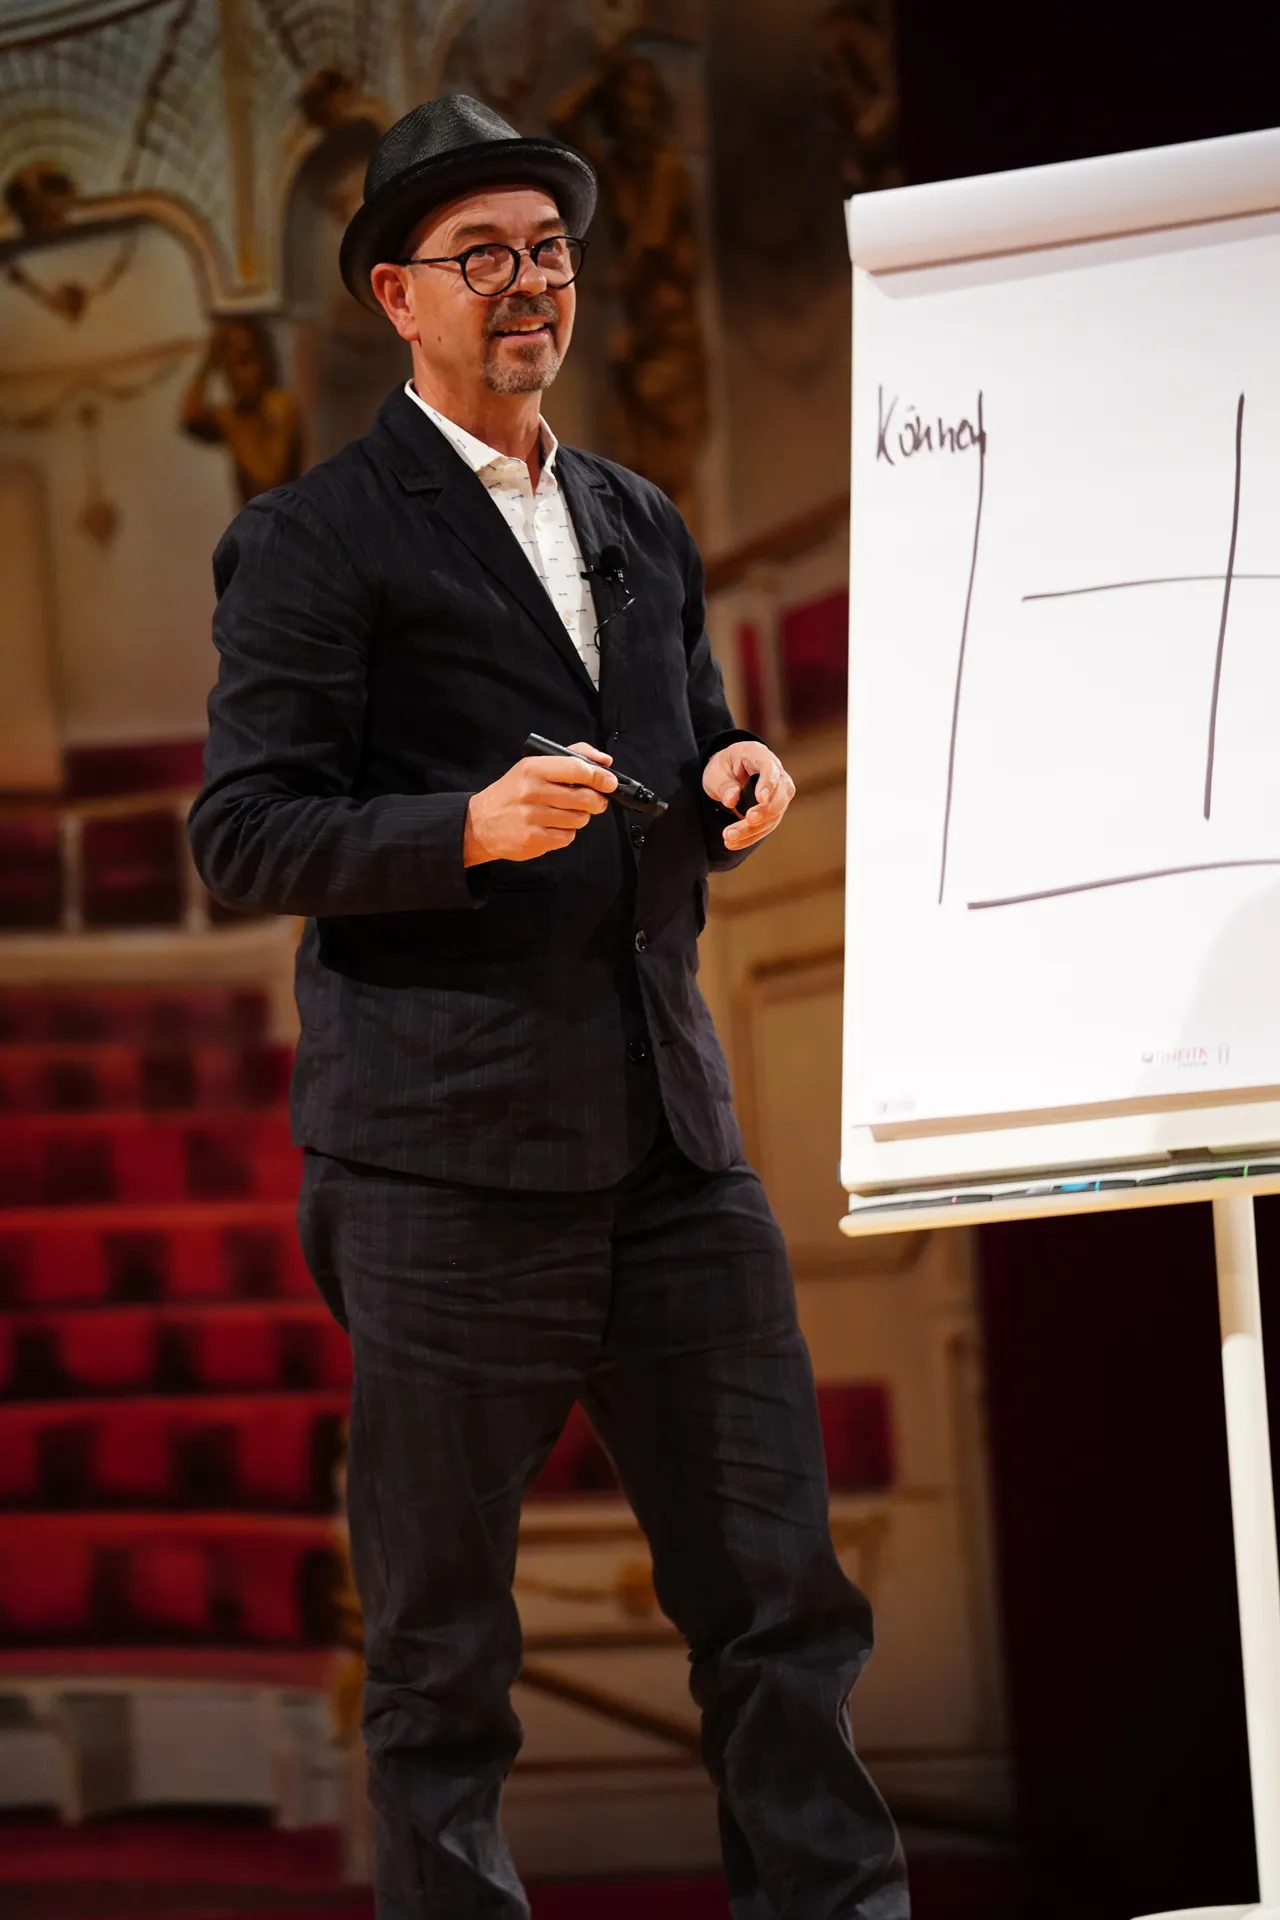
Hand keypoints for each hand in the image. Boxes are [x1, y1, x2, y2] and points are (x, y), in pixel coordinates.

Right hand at [464, 743, 616, 865]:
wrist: (479, 823)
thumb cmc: (511, 793)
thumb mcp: (533, 766)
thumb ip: (571, 757)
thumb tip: (605, 761)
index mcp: (533, 768)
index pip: (577, 769)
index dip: (600, 777)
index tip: (610, 782)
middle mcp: (532, 791)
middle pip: (585, 798)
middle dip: (596, 801)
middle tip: (593, 801)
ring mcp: (532, 817)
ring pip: (579, 819)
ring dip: (579, 817)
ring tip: (564, 813)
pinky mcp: (534, 839)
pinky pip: (568, 837)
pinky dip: (566, 833)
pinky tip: (552, 826)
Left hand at [703, 741, 794, 851]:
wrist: (726, 774)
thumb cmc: (722, 768)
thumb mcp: (715, 772)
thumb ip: (724, 785)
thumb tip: (732, 800)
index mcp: (758, 754)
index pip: (770, 767)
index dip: (768, 783)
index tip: (760, 798)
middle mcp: (775, 773)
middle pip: (782, 793)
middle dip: (767, 810)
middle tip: (749, 820)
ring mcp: (777, 793)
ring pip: (775, 814)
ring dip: (754, 829)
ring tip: (729, 837)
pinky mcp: (773, 811)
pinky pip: (767, 826)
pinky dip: (750, 836)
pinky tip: (733, 843)